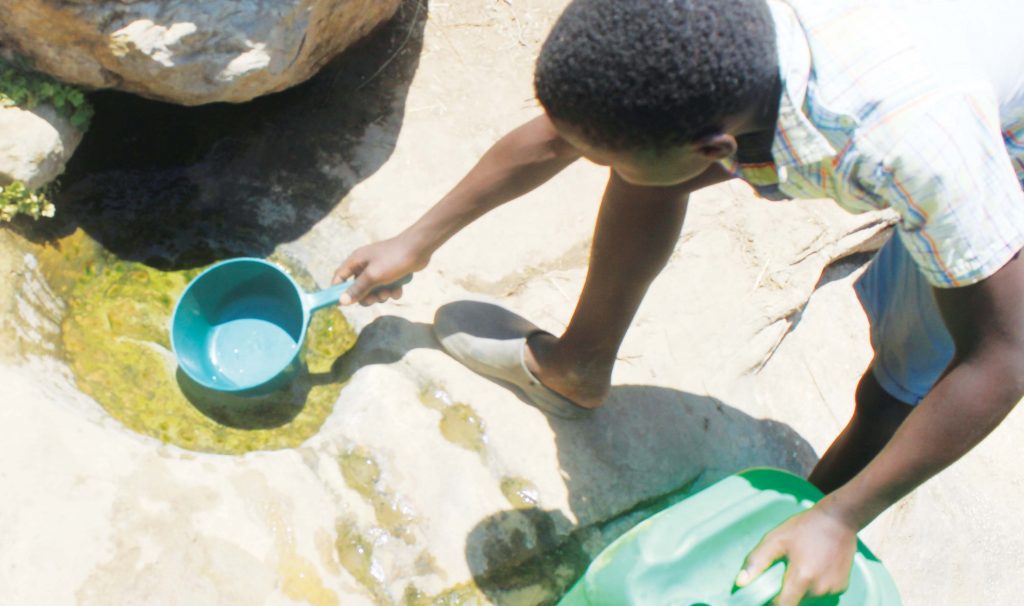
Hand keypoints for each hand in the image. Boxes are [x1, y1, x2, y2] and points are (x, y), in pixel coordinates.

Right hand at [332, 236, 427, 305]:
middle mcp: (365, 264)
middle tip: (375, 299)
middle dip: (367, 296)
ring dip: (382, 295)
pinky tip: (399, 290)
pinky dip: (392, 291)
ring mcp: (379, 268)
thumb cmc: (394, 259)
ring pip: (374, 290)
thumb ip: (357, 289)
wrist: (419, 249)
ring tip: (390, 292)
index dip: (338, 290)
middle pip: (358, 287)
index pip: (339, 276)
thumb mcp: (373, 276)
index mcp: (356, 261)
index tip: (341, 304)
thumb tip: (341, 301)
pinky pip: (387, 287)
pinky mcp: (391, 273)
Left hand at [736, 501, 857, 605]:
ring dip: (800, 590)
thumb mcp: (776, 539)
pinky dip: (815, 587)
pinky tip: (814, 569)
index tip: (765, 596)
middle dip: (786, 594)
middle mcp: (820, 589)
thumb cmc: (805, 527)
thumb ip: (757, 561)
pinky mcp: (842, 587)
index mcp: (802, 578)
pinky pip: (822, 594)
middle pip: (795, 602)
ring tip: (801, 567)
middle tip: (784, 573)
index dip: (771, 604)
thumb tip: (740, 582)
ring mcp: (834, 589)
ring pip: (808, 599)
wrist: (839, 519)